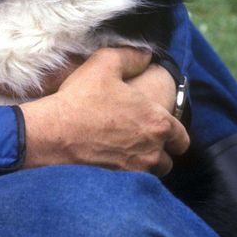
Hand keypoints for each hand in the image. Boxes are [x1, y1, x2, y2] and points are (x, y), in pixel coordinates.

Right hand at [18, 47, 189, 175]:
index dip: (175, 131)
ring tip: (131, 151)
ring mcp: (136, 169)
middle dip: (163, 149)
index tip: (163, 125)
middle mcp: (153, 150)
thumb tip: (147, 56)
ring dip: (148, 164)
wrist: (55, 133)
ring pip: (154, 172)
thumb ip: (132, 56)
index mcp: (157, 122)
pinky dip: (130, 172)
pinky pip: (134, 180)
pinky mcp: (118, 181)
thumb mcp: (105, 63)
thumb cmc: (83, 98)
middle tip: (145, 138)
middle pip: (170, 158)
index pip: (182, 136)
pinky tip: (114, 159)